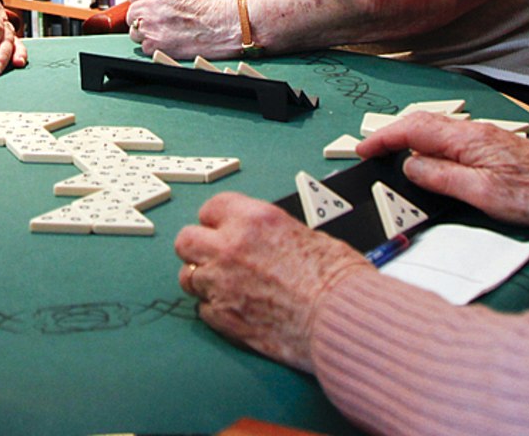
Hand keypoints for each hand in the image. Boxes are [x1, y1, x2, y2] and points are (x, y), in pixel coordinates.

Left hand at [126, 0, 242, 58]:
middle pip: (132, 14)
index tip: (147, 9)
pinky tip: (170, 44)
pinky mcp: (158, 45)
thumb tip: (151, 2)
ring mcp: (153, 25)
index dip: (143, 3)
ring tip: (165, 34)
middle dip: (143, 20)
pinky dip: (155, 48)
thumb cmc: (215, 6)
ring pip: (136, 32)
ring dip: (147, 34)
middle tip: (158, 24)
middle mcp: (152, 5)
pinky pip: (145, 48)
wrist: (229, 22)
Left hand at [175, 193, 365, 371]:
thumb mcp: (304, 232)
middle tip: (213, 256)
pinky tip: (236, 309)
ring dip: (204, 280)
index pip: (210, 207)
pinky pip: (203, 310)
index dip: (217, 220)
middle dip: (197, 248)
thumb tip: (260, 237)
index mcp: (253, 219)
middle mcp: (230, 246)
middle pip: (186, 240)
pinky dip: (216, 310)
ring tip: (225, 286)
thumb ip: (268, 232)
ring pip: (188, 276)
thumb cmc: (337, 280)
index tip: (221, 229)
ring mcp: (223, 283)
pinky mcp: (225, 318)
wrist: (343, 320)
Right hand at [358, 113, 528, 228]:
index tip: (362, 150)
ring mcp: (484, 135)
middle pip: (420, 122)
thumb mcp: (484, 195)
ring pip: (435, 129)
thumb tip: (409, 165)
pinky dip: (429, 143)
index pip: (412, 130)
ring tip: (393, 155)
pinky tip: (431, 159)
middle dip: (391, 133)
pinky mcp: (494, 145)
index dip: (383, 138)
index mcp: (465, 139)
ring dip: (409, 137)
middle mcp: (472, 130)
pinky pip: (449, 136)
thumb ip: (442, 178)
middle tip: (371, 152)